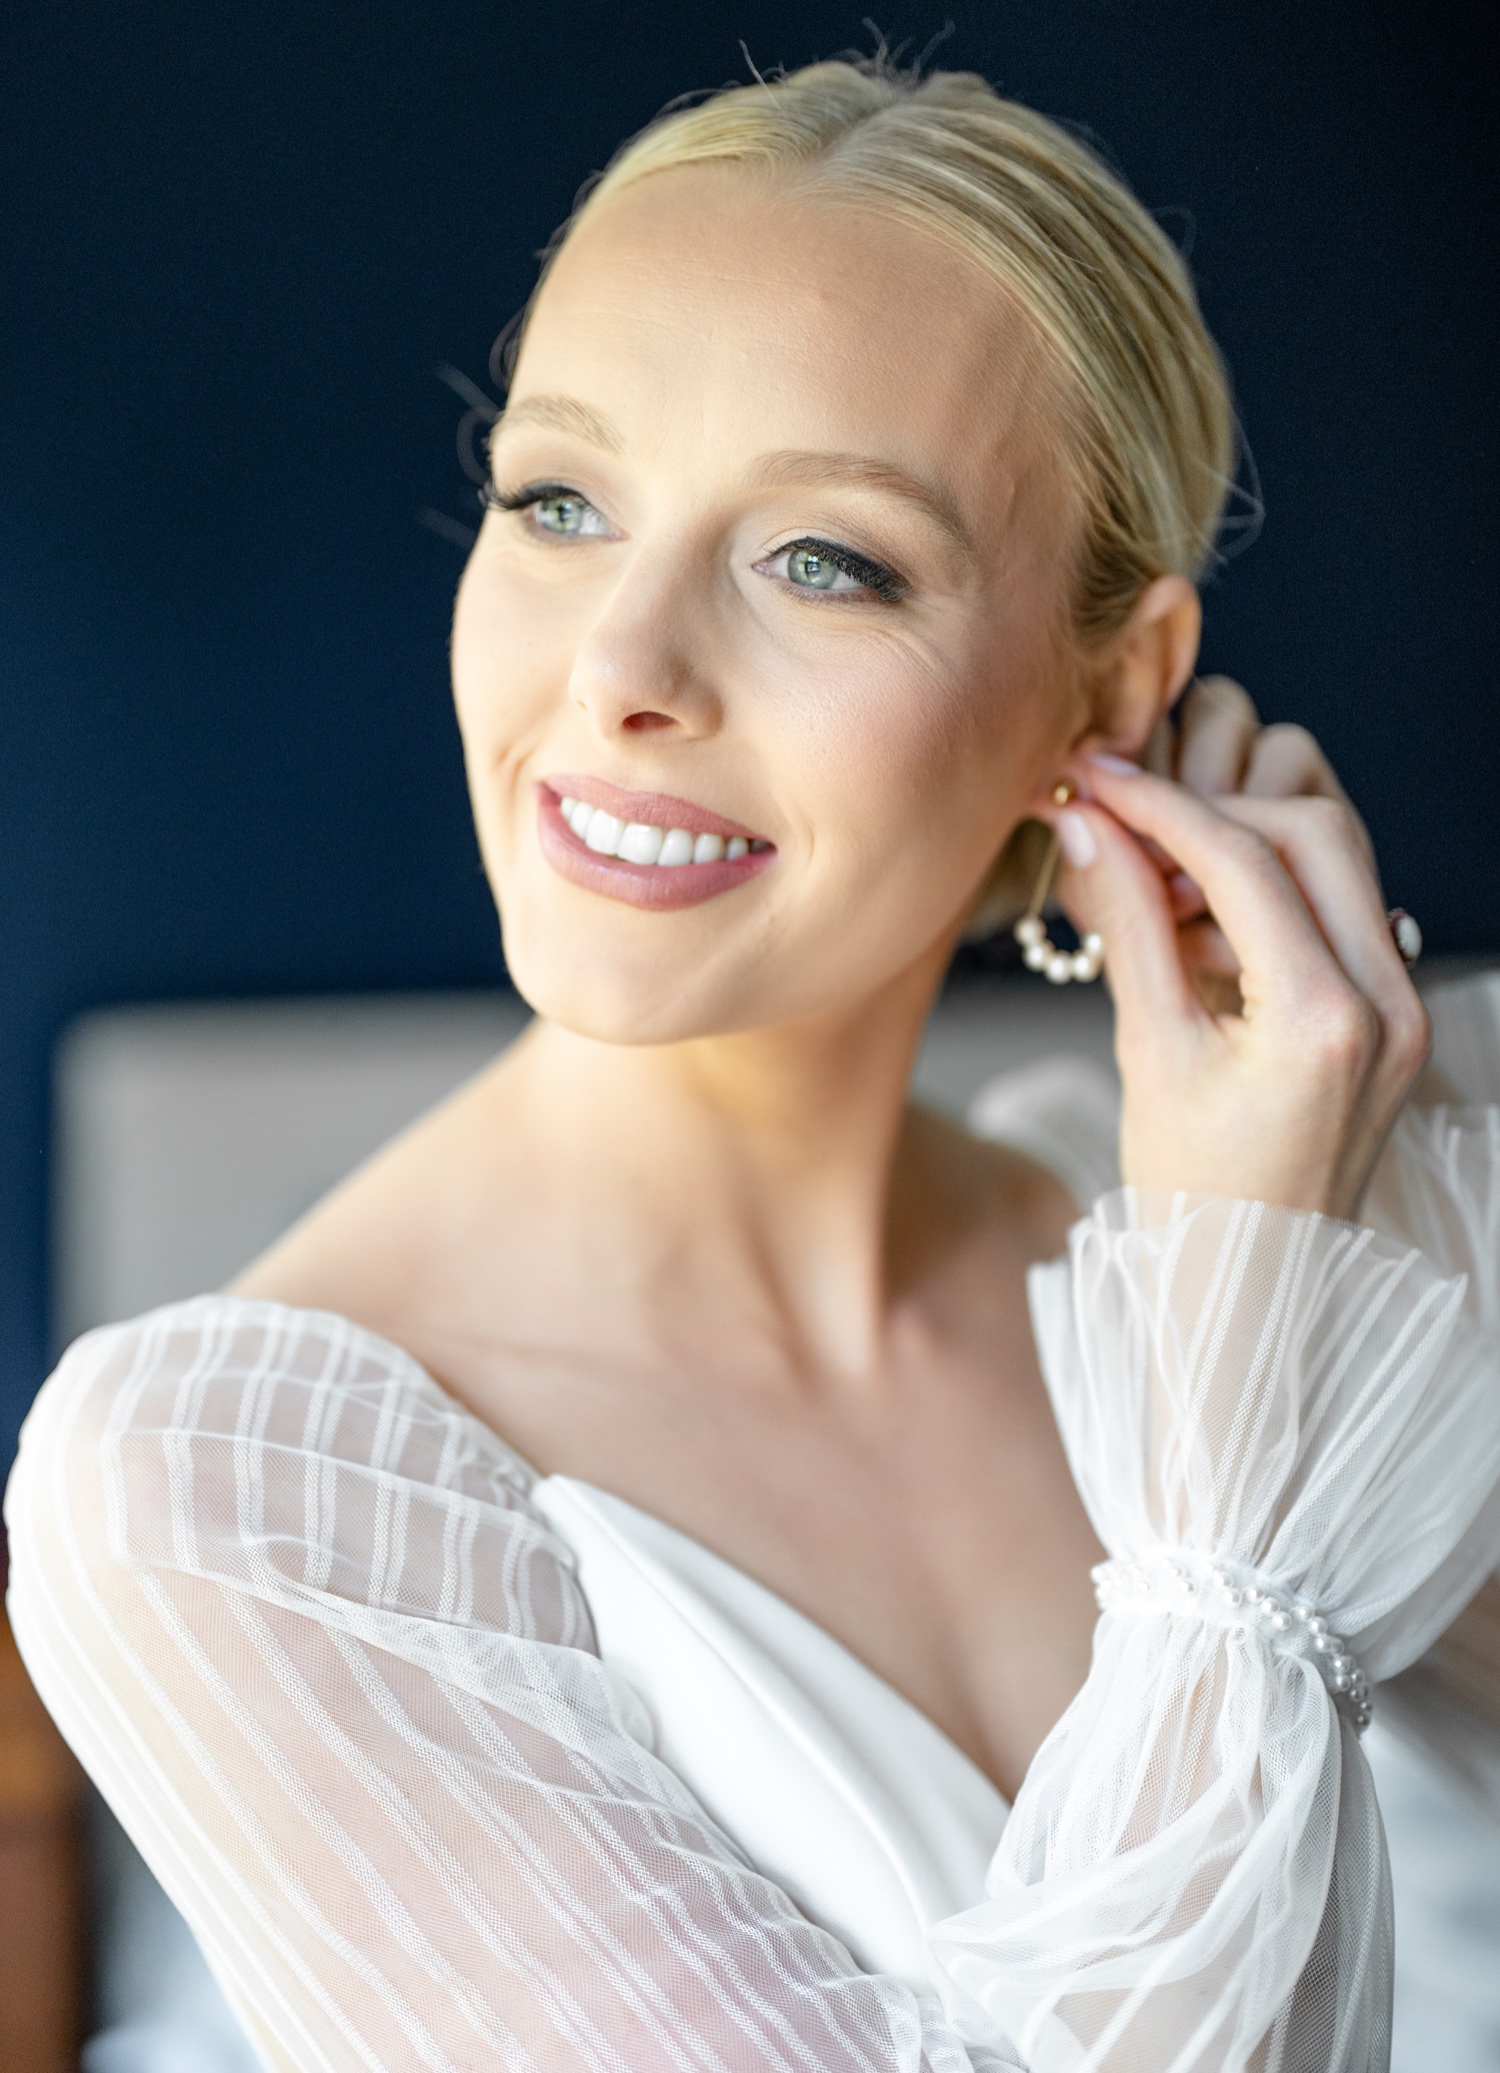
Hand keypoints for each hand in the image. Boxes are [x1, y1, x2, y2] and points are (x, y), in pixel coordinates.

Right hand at [1048, 746, 1428, 1218]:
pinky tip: (1206, 923)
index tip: (1100, 780)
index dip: (1162, 805)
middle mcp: (1389, 1006)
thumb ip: (1126, 924)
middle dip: (1215, 811)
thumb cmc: (1192, 1193)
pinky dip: (1278, 895)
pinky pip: (1347, 914)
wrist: (1252, 1287)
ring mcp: (1406, 1013)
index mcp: (1324, 1022)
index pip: (1245, 860)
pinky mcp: (1399, 1021)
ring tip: (1161, 879)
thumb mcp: (1147, 1052)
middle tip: (1129, 821)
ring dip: (1250, 848)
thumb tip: (1085, 821)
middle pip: (1312, 834)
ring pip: (1339, 865)